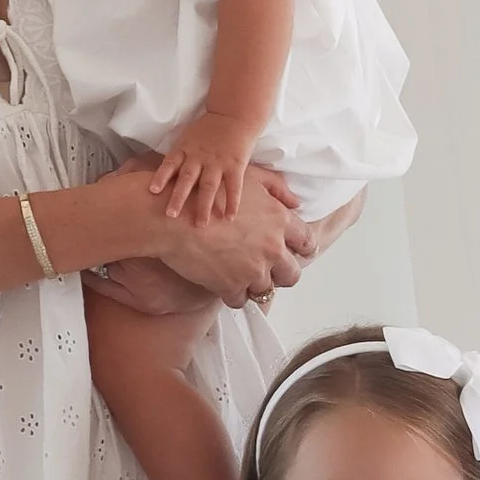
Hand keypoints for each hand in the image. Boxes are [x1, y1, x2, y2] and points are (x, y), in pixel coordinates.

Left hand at [152, 110, 257, 228]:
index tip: (153, 191)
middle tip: (171, 215)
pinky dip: (232, 202)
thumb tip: (158, 172)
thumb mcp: (187, 137)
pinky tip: (229, 218)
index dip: (160, 176)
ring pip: (209, 186)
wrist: (234, 114)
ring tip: (200, 224)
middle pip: (187, 179)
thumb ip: (177, 155)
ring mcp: (218, 162)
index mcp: (185, 149)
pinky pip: (234, 187)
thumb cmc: (208, 128)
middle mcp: (199, 157)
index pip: (170, 164)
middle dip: (178, 197)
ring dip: (204, 206)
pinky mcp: (235, 165)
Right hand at [152, 163, 308, 309]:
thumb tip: (295, 202)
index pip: (307, 242)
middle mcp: (272, 247)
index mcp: (279, 221)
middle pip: (292, 274)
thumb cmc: (207, 191)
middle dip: (281, 275)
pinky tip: (222, 284)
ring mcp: (253, 269)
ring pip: (266, 291)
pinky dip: (233, 295)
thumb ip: (276, 189)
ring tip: (239, 276)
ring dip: (254, 285)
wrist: (172, 216)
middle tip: (267, 271)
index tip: (293, 254)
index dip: (302, 250)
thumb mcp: (248, 178)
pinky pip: (240, 301)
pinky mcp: (231, 286)